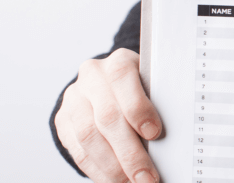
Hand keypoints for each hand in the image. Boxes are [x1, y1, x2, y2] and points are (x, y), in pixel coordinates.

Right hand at [55, 48, 161, 182]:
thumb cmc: (141, 89)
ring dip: (113, 166)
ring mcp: (74, 99)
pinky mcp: (63, 120)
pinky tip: (115, 180)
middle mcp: (92, 77)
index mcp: (118, 62)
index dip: (138, 108)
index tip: (154, 133)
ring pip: (89, 136)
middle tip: (146, 176)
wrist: (107, 85)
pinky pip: (77, 150)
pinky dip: (98, 170)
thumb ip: (158, 103)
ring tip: (132, 182)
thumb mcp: (151, 85)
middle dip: (129, 152)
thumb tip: (171, 139)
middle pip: (107, 117)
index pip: (123, 79)